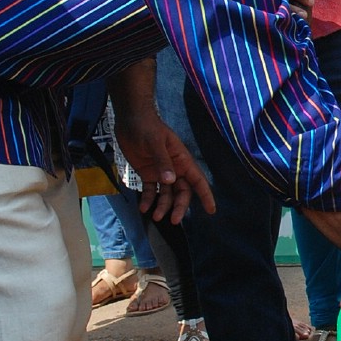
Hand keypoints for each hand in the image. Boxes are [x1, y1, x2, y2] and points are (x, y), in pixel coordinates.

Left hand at [112, 106, 216, 220]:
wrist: (130, 119)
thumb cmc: (146, 127)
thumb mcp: (155, 143)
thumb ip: (162, 161)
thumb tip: (170, 181)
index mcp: (181, 160)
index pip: (197, 180)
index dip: (205, 195)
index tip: (211, 210)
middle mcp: (174, 168)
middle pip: (182, 192)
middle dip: (179, 206)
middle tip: (174, 221)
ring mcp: (161, 172)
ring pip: (167, 194)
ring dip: (163, 206)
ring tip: (155, 216)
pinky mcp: (147, 173)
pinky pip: (150, 190)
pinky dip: (148, 200)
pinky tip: (143, 208)